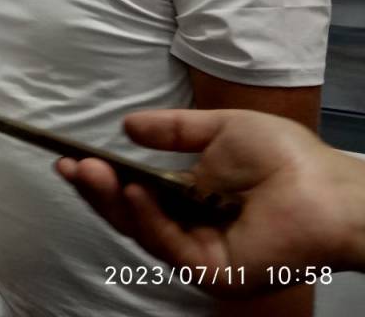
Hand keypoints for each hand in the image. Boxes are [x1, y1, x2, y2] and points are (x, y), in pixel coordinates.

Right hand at [56, 109, 364, 294]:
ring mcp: (199, 253)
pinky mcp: (212, 271)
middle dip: (96, 189)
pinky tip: (133, 190)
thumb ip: (173, 130)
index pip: (135, 193)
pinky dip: (147, 218)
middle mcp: (190, 229)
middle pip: (129, 215)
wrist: (330, 189)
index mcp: (191, 200)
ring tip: (86, 169)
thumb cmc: (286, 158)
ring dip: (111, 199)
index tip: (69, 156)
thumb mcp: (219, 130)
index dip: (103, 176)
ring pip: (140, 231)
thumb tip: (126, 125)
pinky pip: (169, 246)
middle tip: (68, 164)